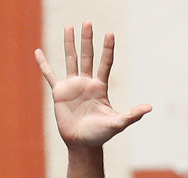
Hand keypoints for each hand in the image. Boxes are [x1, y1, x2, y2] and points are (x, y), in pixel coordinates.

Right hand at [34, 22, 150, 148]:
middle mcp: (86, 83)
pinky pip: (50, 75)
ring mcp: (72, 86)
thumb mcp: (118, 123)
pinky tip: (38, 52)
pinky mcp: (59, 93)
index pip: (105, 63)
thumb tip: (149, 108)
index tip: (109, 33)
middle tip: (87, 22)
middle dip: (87, 40)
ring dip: (70, 44)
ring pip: (71, 60)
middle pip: (88, 56)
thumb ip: (132, 115)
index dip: (107, 49)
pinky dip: (43, 64)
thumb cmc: (101, 135)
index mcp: (100, 87)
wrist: (82, 144)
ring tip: (69, 27)